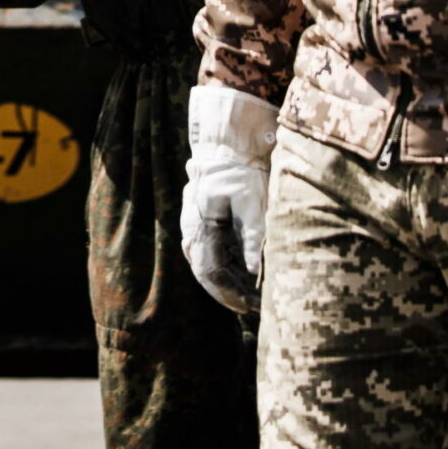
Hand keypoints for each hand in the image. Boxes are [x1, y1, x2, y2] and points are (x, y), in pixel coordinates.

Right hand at [180, 85, 277, 313]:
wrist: (228, 141)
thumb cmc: (242, 169)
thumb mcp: (253, 201)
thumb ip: (253, 237)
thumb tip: (256, 271)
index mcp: (202, 223)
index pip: (210, 271)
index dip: (229, 294)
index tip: (249, 307)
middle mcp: (192, 225)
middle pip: (203, 270)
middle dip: (225, 292)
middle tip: (249, 307)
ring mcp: (192, 221)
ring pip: (202, 260)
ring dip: (221, 280)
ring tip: (244, 294)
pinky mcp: (199, 217)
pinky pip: (204, 248)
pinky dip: (219, 264)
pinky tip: (236, 271)